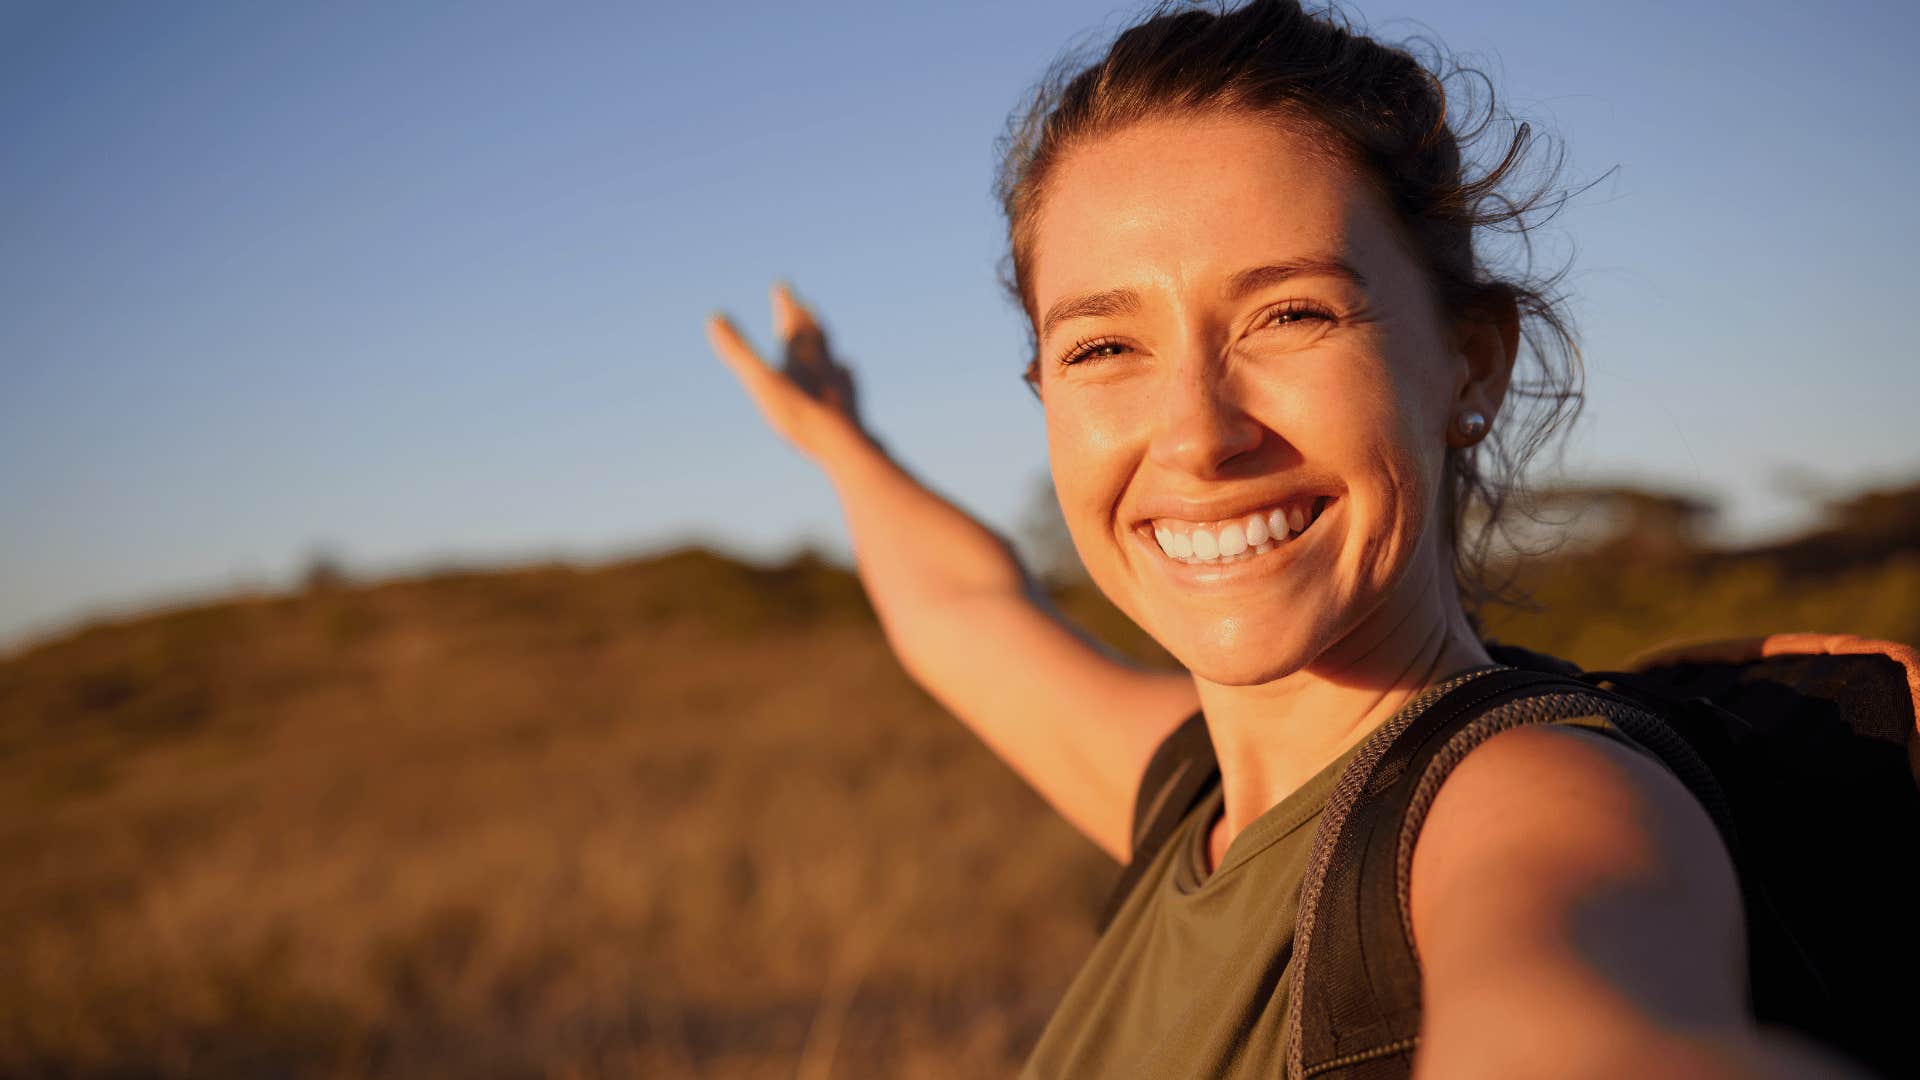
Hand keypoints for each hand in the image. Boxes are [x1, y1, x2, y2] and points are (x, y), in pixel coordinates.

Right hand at [707, 283, 869, 461]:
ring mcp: (840, 385)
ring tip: (824, 337)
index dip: (786, 304)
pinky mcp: (851, 407)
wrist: (843, 443)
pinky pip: (848, 383)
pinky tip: (847, 373)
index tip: (783, 285)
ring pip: (833, 356)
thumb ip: (738, 351)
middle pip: (816, 336)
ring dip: (825, 345)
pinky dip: (844, 373)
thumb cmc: (799, 413)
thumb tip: (714, 317)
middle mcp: (824, 365)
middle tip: (805, 305)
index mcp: (802, 357)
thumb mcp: (761, 380)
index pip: (794, 323)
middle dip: (807, 320)